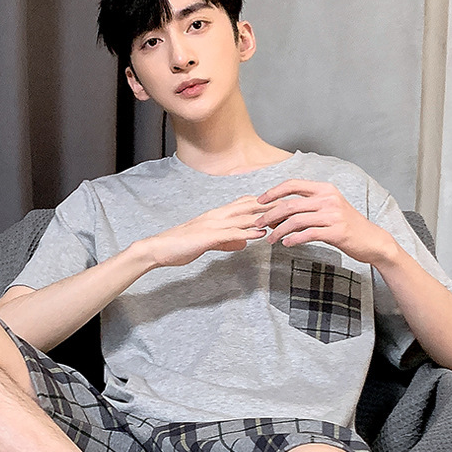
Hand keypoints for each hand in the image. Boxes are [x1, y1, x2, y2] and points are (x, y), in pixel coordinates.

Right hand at [143, 195, 276, 267]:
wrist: (159, 248)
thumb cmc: (181, 245)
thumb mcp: (209, 242)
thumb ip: (227, 240)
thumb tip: (243, 242)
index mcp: (218, 214)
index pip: (246, 204)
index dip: (266, 202)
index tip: (284, 203)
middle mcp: (217, 215)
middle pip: (250, 206)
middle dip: (272, 205)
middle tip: (291, 205)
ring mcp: (213, 224)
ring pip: (244, 217)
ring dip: (264, 217)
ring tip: (284, 217)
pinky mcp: (208, 236)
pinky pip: (232, 233)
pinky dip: (248, 232)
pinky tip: (261, 233)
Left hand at [256, 179, 396, 264]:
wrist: (372, 240)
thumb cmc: (346, 225)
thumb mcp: (328, 209)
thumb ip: (306, 208)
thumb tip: (278, 213)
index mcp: (325, 189)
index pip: (293, 184)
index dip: (273, 192)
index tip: (259, 201)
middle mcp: (328, 199)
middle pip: (290, 204)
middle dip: (270, 215)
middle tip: (258, 224)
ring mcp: (333, 215)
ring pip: (296, 221)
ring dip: (278, 231)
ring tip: (270, 239)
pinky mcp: (336, 232)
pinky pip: (308, 234)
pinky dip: (293, 239)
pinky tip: (286, 244)